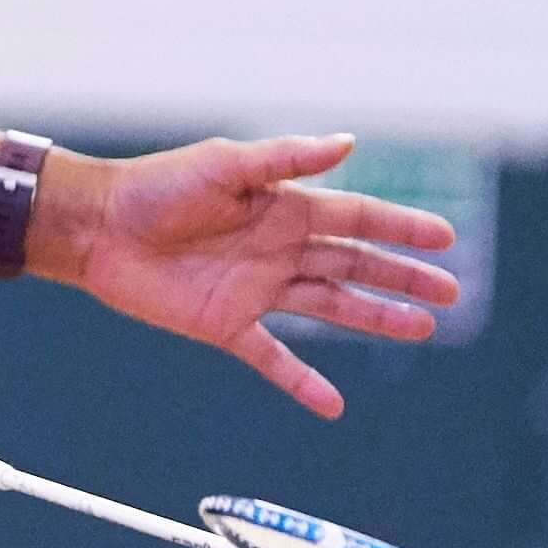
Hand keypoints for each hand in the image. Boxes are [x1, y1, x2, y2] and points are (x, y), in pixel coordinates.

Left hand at [71, 133, 459, 416]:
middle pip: (354, 264)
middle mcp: (278, 248)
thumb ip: (284, 159)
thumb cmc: (155, 186)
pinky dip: (302, 382)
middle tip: (451, 292)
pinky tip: (332, 406)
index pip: (356, 218)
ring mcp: (256, 289)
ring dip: (374, 318)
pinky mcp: (227, 323)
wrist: (96, 227)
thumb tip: (349, 142)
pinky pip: (273, 358)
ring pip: (331, 306)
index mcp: (282, 207)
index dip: (400, 228)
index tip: (445, 239)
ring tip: (422, 329)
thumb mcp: (223, 165)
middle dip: (402, 276)